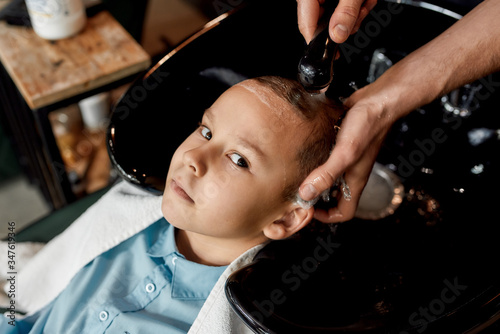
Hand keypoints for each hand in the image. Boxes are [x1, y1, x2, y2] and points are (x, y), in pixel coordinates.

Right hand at [297, 0, 377, 43]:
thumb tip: (337, 35)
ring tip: (365, 0)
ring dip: (355, 11)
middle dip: (346, 21)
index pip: (306, 24)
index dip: (318, 41)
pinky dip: (357, 3)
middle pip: (323, 20)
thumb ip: (346, 12)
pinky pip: (342, 5)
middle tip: (360, 14)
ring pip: (336, 14)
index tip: (329, 51)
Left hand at [298, 60, 415, 222]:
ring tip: (295, 174)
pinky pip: (326, 159)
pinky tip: (302, 153)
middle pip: (333, 197)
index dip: (326, 216)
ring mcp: (345, 159)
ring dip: (313, 178)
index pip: (343, 212)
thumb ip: (327, 174)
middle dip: (316, 198)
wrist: (379, 100)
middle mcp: (350, 173)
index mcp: (354, 181)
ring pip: (328, 178)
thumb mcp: (345, 153)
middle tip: (296, 192)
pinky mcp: (339, 145)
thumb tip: (306, 193)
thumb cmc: (368, 126)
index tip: (308, 207)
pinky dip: (315, 160)